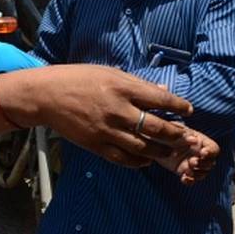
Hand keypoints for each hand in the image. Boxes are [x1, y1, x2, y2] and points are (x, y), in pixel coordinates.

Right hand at [1, 65, 192, 167]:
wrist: (46, 95)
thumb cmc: (77, 78)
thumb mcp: (108, 72)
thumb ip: (136, 83)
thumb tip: (163, 92)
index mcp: (121, 87)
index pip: (159, 99)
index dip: (178, 106)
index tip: (188, 110)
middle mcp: (117, 110)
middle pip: (156, 127)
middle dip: (176, 133)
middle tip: (185, 136)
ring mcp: (106, 130)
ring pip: (143, 147)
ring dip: (160, 151)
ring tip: (168, 150)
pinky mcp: (96, 145)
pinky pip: (123, 158)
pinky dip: (138, 161)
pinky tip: (145, 159)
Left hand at [153, 124, 219, 184]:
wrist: (152, 140)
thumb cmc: (164, 130)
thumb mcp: (172, 128)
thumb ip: (182, 133)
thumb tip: (193, 139)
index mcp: (199, 140)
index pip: (213, 148)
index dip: (211, 152)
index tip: (203, 153)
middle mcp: (198, 153)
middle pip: (210, 162)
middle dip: (203, 164)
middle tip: (192, 162)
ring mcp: (191, 163)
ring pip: (203, 172)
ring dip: (197, 174)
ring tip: (187, 172)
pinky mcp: (183, 171)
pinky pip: (191, 180)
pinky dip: (189, 181)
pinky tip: (184, 178)